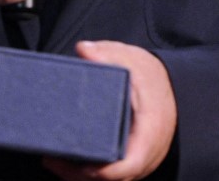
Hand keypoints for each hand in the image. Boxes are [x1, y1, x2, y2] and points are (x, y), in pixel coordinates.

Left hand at [43, 41, 176, 180]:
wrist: (169, 85)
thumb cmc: (150, 75)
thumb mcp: (132, 59)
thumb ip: (107, 53)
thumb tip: (83, 49)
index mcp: (150, 131)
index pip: (131, 163)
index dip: (107, 170)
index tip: (82, 165)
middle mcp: (147, 153)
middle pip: (115, 176)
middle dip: (81, 174)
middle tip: (50, 160)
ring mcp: (139, 158)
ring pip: (111, 178)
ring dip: (81, 175)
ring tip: (50, 161)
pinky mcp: (129, 157)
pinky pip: (110, 172)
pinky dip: (88, 172)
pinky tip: (64, 162)